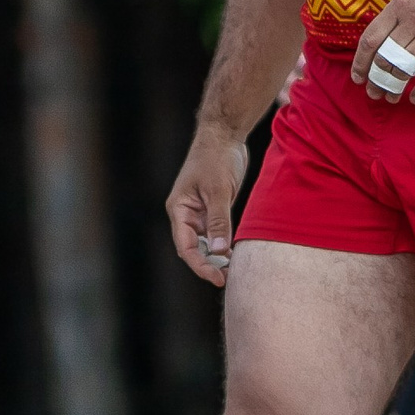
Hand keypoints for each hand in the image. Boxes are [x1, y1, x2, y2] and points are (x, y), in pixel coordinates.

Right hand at [166, 128, 248, 287]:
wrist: (224, 135)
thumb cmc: (217, 159)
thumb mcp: (219, 191)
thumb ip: (219, 222)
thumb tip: (220, 252)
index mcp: (179, 210)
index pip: (185, 246)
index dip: (200, 265)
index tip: (217, 278)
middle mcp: (185, 214)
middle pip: (193, 248)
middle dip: (208, 264)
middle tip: (227, 279)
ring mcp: (198, 211)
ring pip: (205, 241)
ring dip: (217, 256)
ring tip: (234, 269)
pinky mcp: (212, 207)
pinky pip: (216, 231)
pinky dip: (224, 242)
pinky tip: (236, 252)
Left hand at [350, 0, 414, 104]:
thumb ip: (395, 16)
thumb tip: (378, 41)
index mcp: (399, 7)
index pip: (370, 40)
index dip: (360, 63)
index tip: (357, 77)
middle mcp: (414, 21)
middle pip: (384, 57)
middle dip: (376, 79)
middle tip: (373, 91)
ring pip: (405, 67)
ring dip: (394, 86)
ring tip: (390, 96)